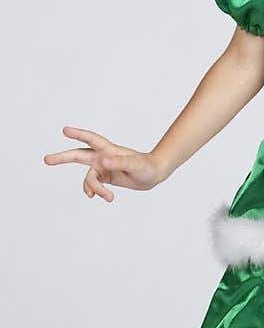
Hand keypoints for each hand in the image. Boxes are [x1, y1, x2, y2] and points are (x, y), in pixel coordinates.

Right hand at [43, 126, 168, 201]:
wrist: (153, 174)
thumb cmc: (147, 166)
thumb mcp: (136, 165)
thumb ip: (120, 162)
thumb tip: (104, 162)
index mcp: (109, 149)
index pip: (91, 139)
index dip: (78, 134)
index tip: (65, 130)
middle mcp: (102, 157)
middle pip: (78, 155)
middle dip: (62, 158)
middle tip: (46, 159)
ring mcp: (102, 167)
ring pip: (89, 177)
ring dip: (94, 188)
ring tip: (108, 197)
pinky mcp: (105, 177)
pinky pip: (93, 184)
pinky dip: (94, 191)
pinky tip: (101, 197)